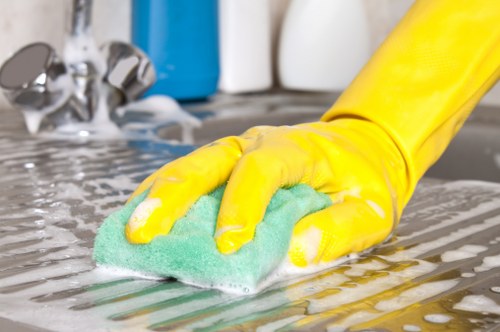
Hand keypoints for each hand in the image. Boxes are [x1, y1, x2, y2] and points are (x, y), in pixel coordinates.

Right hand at [125, 118, 408, 266]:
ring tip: (129, 224)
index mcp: (295, 149)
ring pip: (188, 167)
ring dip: (156, 195)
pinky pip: (188, 176)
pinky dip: (161, 194)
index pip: (260, 171)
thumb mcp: (370, 207)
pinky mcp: (224, 165)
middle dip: (172, 196)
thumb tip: (300, 250)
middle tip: (143, 230)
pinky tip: (140, 211)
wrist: (357, 151)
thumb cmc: (360, 178)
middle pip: (206, 162)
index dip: (240, 206)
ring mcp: (236, 151)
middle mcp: (257, 143)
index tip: (227, 246)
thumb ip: (340, 228)